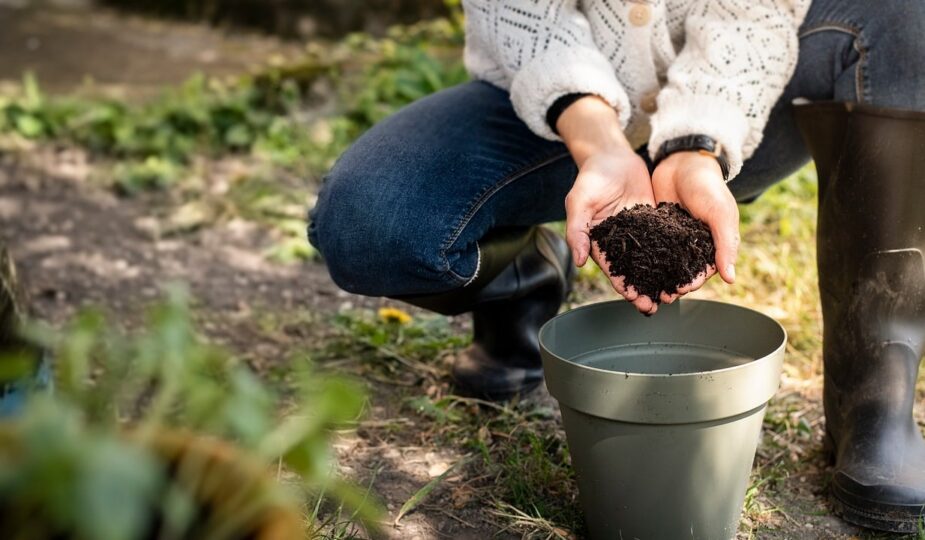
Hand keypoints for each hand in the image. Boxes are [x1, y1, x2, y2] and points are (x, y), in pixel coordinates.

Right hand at [555, 95, 658, 313]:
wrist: (612, 156)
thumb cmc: (591, 178)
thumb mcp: (579, 202)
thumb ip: (577, 231)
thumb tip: (579, 261)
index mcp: (600, 243)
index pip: (613, 270)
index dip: (624, 286)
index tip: (636, 300)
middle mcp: (620, 243)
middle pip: (634, 271)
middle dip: (644, 289)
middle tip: (656, 305)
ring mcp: (638, 233)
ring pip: (651, 260)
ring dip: (661, 277)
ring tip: (674, 292)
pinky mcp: (653, 222)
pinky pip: (665, 240)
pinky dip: (674, 254)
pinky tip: (687, 265)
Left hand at [651, 151, 739, 303]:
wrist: (683, 161)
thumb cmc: (708, 187)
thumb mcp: (720, 214)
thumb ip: (726, 245)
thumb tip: (730, 279)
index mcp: (711, 245)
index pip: (701, 272)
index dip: (690, 284)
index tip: (677, 292)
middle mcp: (691, 246)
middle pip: (679, 272)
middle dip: (667, 285)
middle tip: (653, 297)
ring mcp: (672, 238)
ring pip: (662, 263)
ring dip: (652, 277)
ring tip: (639, 288)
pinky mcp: (655, 229)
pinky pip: (647, 247)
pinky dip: (640, 258)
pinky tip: (628, 268)